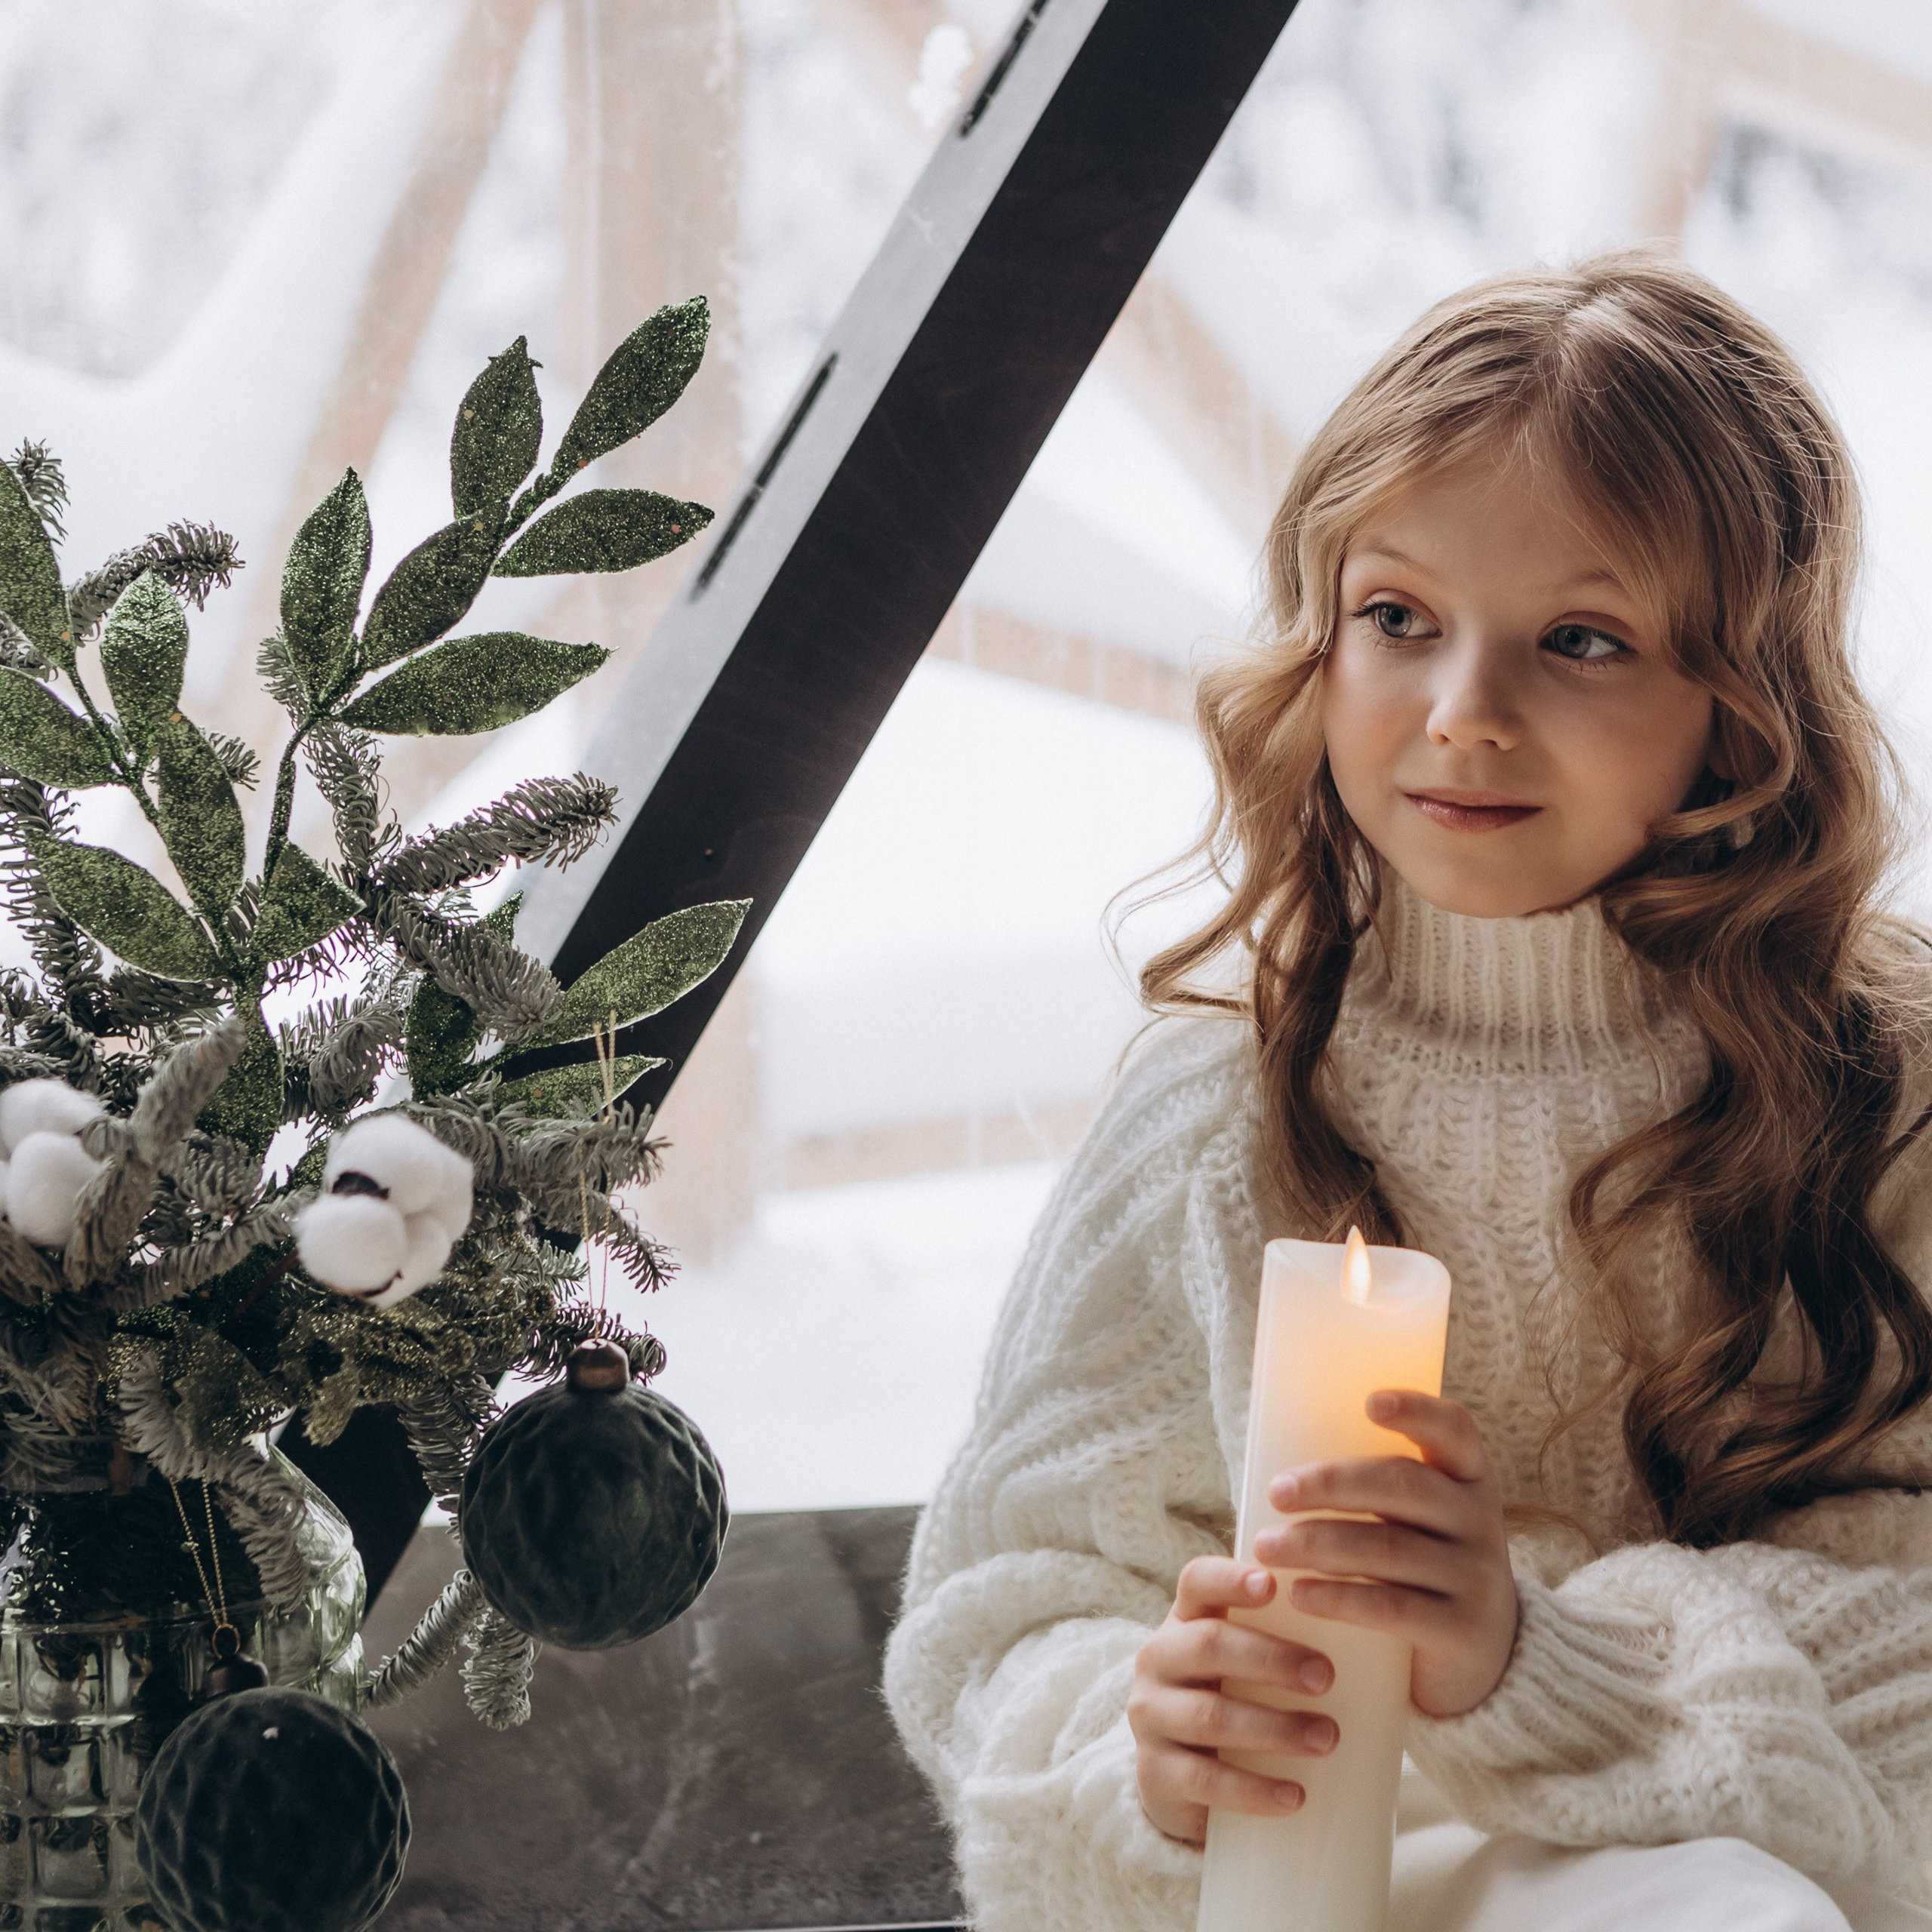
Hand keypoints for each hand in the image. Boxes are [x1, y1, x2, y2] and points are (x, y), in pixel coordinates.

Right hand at [1128, 1556, 1337, 1844]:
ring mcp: (1151, 1716)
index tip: (1273, 1584)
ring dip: (1274, 1727)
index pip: (1198, 1581)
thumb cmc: (1235, 1697)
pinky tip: (1294, 1795)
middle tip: (1327, 1677)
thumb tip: (1377, 1609)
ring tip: (1328, 1738)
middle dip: (1272, 1658)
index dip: (1231, 1579)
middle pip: (1209, 1644)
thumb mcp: (1246, 1659)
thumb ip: (1285, 1631)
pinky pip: (1204, 1780)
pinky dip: (1253, 1789)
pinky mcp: (1155, 1772)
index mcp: (1185, 1619)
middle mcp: (1159, 1658)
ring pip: (1210, 1715)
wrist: (1183, 1775)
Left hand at [1253, 1389, 1516, 1717]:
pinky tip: (1300, 1593)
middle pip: (1403, 1486)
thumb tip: (1276, 1466)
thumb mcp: (1414, 1521)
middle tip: (1277, 1492)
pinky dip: (1339, 1597)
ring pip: (1388, 1548)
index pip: (1455, 1431)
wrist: (1479, 1659)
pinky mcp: (1463, 1631)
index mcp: (1467, 1479)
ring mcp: (1476, 1576)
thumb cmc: (1420, 1567)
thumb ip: (1373, 1490)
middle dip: (1332, 1484)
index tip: (1369, 1402)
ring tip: (1266, 1547)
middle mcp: (1479, 1520)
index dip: (1417, 1411)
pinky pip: (1393, 1606)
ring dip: (1318, 1543)